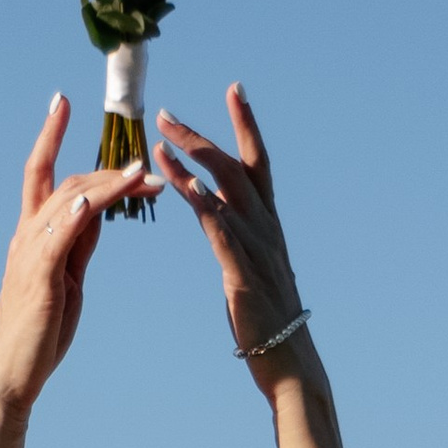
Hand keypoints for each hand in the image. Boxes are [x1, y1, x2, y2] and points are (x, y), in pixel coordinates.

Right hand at [0, 95, 149, 413]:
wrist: (13, 375)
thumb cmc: (40, 333)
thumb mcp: (68, 280)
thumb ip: (78, 245)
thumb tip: (96, 213)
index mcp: (33, 236)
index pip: (41, 174)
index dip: (50, 136)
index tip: (62, 102)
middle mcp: (27, 236)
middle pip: (66, 184)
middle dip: (107, 169)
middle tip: (147, 164)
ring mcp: (30, 254)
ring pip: (69, 203)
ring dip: (108, 186)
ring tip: (143, 175)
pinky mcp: (38, 276)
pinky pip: (57, 236)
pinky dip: (77, 213)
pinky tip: (96, 198)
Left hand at [155, 87, 307, 371]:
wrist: (288, 359)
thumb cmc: (266, 317)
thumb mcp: (250, 266)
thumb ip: (237, 236)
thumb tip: (220, 213)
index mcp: (267, 223)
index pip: (256, 162)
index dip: (246, 124)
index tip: (234, 88)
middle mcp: (265, 227)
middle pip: (235, 167)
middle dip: (200, 137)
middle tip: (164, 115)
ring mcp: (256, 248)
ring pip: (225, 192)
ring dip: (191, 163)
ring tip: (159, 142)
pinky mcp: (242, 273)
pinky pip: (221, 231)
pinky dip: (204, 205)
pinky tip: (184, 186)